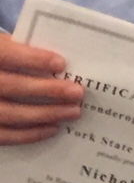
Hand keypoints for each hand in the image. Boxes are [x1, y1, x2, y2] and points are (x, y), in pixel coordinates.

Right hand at [0, 30, 81, 144]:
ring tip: (73, 111)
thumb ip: (23, 49)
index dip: (33, 59)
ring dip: (45, 114)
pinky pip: (3, 135)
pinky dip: (29, 134)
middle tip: (77, 93)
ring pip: (9, 114)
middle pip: (11, 87)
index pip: (6, 55)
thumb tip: (61, 59)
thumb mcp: (3, 47)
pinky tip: (54, 128)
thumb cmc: (1, 61)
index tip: (61, 64)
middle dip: (47, 90)